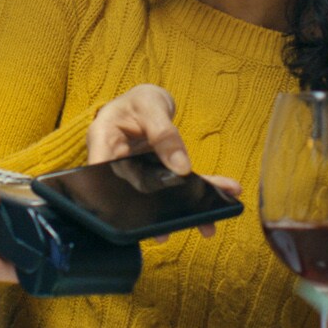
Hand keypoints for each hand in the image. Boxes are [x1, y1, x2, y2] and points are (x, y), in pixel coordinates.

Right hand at [88, 86, 236, 238]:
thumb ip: (164, 134)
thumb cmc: (140, 100)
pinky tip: (225, 190)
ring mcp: (137, 174)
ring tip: (206, 223)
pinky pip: (177, 185)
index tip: (136, 213)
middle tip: (177, 227)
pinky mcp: (156, 176)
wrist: (148, 101)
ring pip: (157, 197)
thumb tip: (181, 168)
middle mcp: (116, 164)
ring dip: (183, 210)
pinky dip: (200, 188)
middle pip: (131, 193)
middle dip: (156, 214)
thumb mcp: (151, 106)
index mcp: (104, 143)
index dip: (112, 198)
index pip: (101, 175)